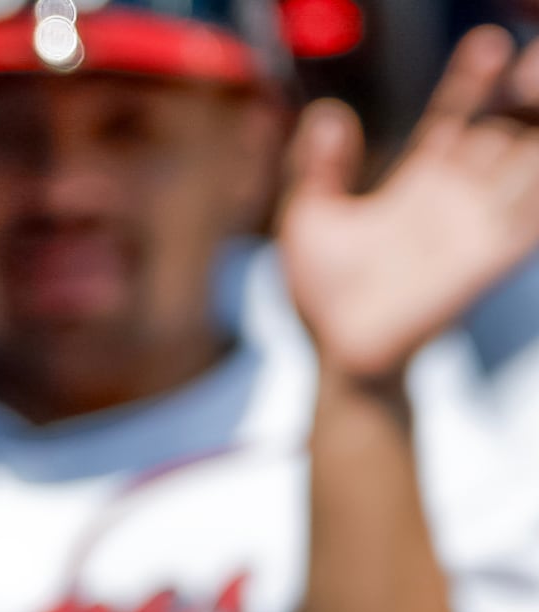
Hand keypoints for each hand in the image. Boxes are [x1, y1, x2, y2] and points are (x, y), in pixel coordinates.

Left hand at [281, 27, 538, 385]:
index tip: (489, 43)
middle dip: (524, 92)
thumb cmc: (324, 293)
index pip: (456, 117)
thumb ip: (317, 167)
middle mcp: (456, 196)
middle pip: (504, 129)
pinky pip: (527, 216)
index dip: (472, 81)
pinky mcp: (487, 259)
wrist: (338, 356)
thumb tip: (326, 115)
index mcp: (419, 181)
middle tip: (534, 56)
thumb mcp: (307, 218)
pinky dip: (537, 190)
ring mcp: (475, 225)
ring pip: (526, 162)